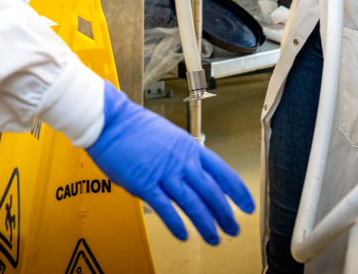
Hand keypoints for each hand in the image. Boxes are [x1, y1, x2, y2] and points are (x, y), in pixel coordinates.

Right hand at [86, 82, 253, 244]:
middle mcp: (180, 161)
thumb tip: (187, 176)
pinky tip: (183, 234)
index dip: (237, 191)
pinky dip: (176, 223)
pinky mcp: (144, 183)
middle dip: (225, 213)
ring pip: (192, 203)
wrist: (110, 120)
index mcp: (189, 148)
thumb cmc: (134, 126)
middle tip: (233, 228)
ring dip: (205, 223)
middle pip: (211, 192)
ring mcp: (163, 172)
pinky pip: (164, 208)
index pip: (222, 172)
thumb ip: (181, 157)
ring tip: (213, 237)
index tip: (246, 205)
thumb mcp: (169, 136)